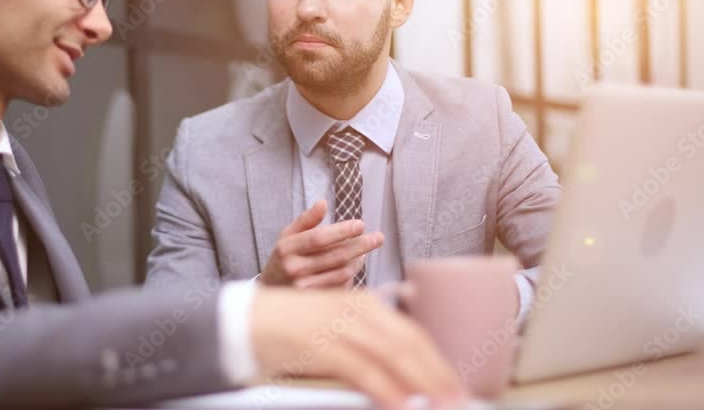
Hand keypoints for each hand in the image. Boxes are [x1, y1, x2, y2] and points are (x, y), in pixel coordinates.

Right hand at [250, 287, 467, 408]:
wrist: (245, 320)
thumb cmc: (289, 330)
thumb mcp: (334, 328)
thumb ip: (365, 344)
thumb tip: (400, 377)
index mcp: (363, 303)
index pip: (412, 333)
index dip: (437, 361)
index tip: (455, 386)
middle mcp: (357, 309)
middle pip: (410, 344)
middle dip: (438, 376)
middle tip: (458, 400)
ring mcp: (339, 324)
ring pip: (394, 355)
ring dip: (422, 385)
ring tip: (440, 406)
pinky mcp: (321, 343)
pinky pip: (364, 370)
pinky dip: (387, 390)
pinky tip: (402, 405)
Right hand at [259, 200, 383, 287]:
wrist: (271, 290)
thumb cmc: (284, 257)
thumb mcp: (288, 235)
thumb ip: (306, 219)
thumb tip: (323, 202)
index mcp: (287, 248)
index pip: (319, 238)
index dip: (342, 231)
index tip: (361, 224)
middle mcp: (294, 269)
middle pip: (335, 256)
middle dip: (361, 246)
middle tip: (379, 237)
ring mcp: (304, 288)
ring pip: (342, 273)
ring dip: (358, 260)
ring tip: (365, 251)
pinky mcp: (314, 301)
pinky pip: (341, 287)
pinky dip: (351, 276)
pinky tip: (354, 266)